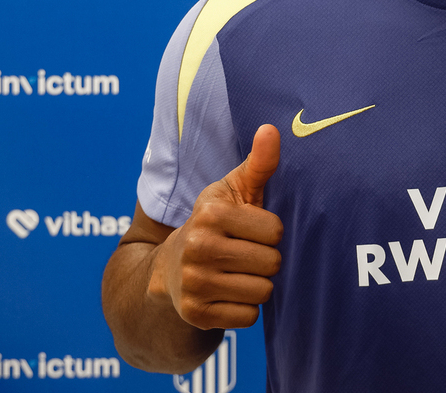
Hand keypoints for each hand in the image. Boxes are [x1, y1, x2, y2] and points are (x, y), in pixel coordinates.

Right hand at [148, 124, 282, 328]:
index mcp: (211, 214)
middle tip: (245, 254)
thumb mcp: (234, 191)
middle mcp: (198, 247)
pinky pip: (248, 316)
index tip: (251, 230)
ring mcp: (194, 283)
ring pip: (263, 292)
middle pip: (272, 263)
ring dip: (257, 285)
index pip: (276, 231)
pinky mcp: (196, 313)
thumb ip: (259, 163)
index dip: (270, 232)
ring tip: (237, 272)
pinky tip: (228, 293)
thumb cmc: (215, 223)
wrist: (169, 269)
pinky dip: (245, 308)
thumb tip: (271, 129)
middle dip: (266, 260)